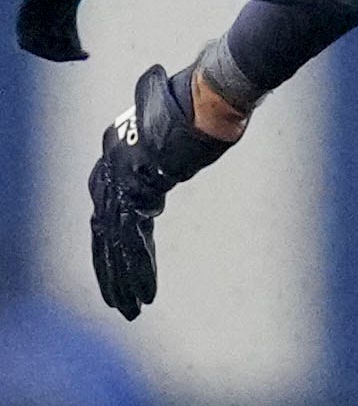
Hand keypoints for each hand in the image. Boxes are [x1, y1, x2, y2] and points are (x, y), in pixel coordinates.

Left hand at [88, 63, 236, 321]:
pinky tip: (146, 295)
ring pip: (116, 244)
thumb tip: (182, 139)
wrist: (204, 95)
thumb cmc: (196, 102)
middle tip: (119, 306)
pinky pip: (133, 240)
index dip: (114, 249)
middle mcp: (108, 173)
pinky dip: (141, 269)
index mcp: (113, 160)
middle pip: (104, 235)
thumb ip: (169, 139)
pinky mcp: (136, 192)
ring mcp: (119, 182)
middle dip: (112, 273)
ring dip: (124, 280)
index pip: (108, 215)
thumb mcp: (175, 125)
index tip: (122, 274)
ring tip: (131, 311)